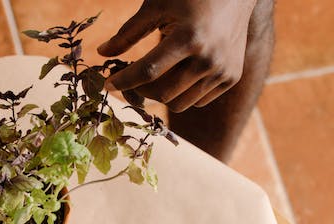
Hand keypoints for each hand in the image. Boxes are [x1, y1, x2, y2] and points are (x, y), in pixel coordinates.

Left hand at [98, 0, 256, 111]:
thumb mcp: (157, 6)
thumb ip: (128, 33)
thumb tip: (101, 53)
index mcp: (189, 38)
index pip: (148, 72)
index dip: (123, 81)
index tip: (107, 84)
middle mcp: (209, 59)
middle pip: (162, 94)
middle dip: (140, 90)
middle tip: (131, 79)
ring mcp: (223, 71)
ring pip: (179, 104)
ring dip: (160, 94)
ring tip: (154, 75)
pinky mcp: (231, 78)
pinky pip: (197, 101)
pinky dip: (182, 94)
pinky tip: (178, 74)